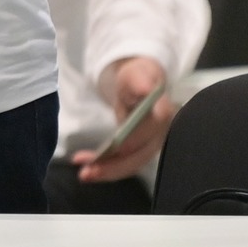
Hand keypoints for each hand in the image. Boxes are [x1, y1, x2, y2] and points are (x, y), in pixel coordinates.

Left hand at [73, 56, 173, 183]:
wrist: (140, 82)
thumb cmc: (138, 76)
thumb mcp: (136, 72)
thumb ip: (139, 80)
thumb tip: (146, 89)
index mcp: (163, 109)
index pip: (155, 126)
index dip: (137, 138)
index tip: (116, 147)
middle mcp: (162, 131)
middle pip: (143, 153)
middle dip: (117, 165)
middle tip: (88, 172)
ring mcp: (152, 142)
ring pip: (134, 162)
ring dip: (110, 171)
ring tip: (84, 174)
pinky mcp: (140, 148)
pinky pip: (127, 161)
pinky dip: (109, 167)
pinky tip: (90, 169)